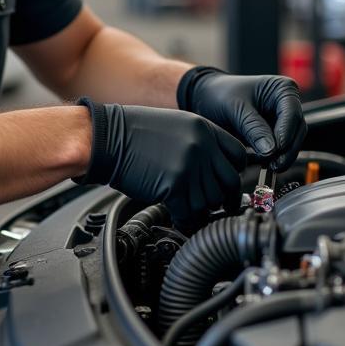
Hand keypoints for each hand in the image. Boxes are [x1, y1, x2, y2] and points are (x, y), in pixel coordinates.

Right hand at [75, 99, 246, 225]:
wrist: (107, 138)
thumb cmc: (134, 133)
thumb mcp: (176, 126)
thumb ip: (200, 144)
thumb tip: (214, 170)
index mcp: (204, 129)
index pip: (237, 156)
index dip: (234, 174)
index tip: (229, 185)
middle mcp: (201, 146)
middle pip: (228, 183)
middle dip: (224, 199)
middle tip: (220, 207)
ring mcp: (189, 166)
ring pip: (209, 202)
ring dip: (200, 210)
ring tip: (189, 210)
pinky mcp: (174, 186)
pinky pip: (190, 213)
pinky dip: (185, 220)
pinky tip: (178, 216)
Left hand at [177, 67, 306, 171]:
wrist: (206, 99)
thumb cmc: (220, 95)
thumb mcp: (235, 108)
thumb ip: (253, 128)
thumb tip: (271, 150)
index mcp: (283, 89)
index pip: (292, 114)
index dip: (286, 134)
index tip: (275, 150)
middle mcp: (288, 104)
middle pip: (297, 131)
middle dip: (286, 150)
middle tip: (274, 165)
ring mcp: (283, 121)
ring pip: (291, 143)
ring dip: (281, 157)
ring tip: (266, 166)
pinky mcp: (275, 135)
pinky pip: (280, 150)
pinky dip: (273, 158)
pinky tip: (261, 163)